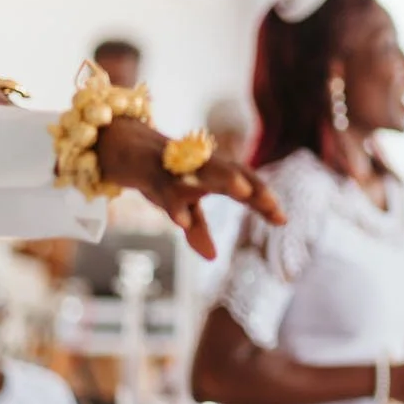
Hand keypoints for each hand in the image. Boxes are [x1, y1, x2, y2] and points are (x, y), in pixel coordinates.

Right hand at [94, 118, 284, 260]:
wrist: (121, 146)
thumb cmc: (159, 176)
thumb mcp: (180, 204)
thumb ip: (197, 228)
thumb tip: (212, 257)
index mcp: (212, 172)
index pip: (245, 184)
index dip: (263, 199)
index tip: (282, 220)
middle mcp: (200, 166)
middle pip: (232, 172)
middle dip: (253, 185)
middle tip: (272, 202)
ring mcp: (177, 168)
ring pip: (203, 172)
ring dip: (223, 178)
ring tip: (243, 190)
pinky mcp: (151, 173)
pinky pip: (165, 188)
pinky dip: (174, 203)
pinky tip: (182, 221)